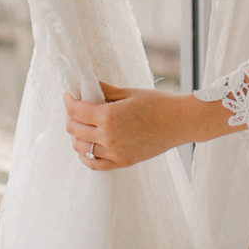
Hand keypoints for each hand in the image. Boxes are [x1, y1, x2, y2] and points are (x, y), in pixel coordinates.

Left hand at [64, 80, 232, 169]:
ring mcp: (115, 152)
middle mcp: (109, 137)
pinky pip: (94, 163)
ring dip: (76, 135)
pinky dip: (86, 155)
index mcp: (109, 117)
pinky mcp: (122, 162)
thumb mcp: (128, 93)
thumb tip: (86, 85)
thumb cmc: (157, 104)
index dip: (69, 101)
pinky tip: (87, 145)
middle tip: (75, 108)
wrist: (180, 122)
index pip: (76, 111)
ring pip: (81, 147)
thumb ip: (104, 91)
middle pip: (74, 129)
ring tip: (82, 125)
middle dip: (70, 117)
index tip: (69, 95)